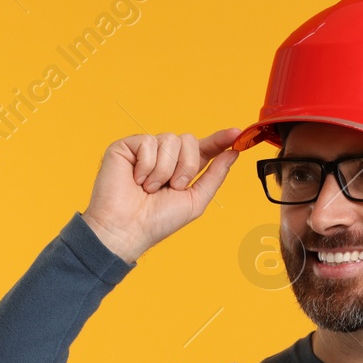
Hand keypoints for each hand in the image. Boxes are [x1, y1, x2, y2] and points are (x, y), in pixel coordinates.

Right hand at [81, 128, 241, 263]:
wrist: (127, 229)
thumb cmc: (157, 221)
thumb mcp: (195, 201)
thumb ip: (215, 176)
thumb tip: (233, 153)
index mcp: (181, 169)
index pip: (204, 148)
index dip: (220, 140)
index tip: (236, 133)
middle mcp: (164, 157)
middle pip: (189, 140)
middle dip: (186, 166)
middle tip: (171, 187)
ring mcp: (144, 151)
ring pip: (169, 140)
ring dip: (164, 170)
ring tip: (150, 188)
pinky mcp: (126, 147)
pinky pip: (147, 142)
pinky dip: (146, 166)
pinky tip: (136, 180)